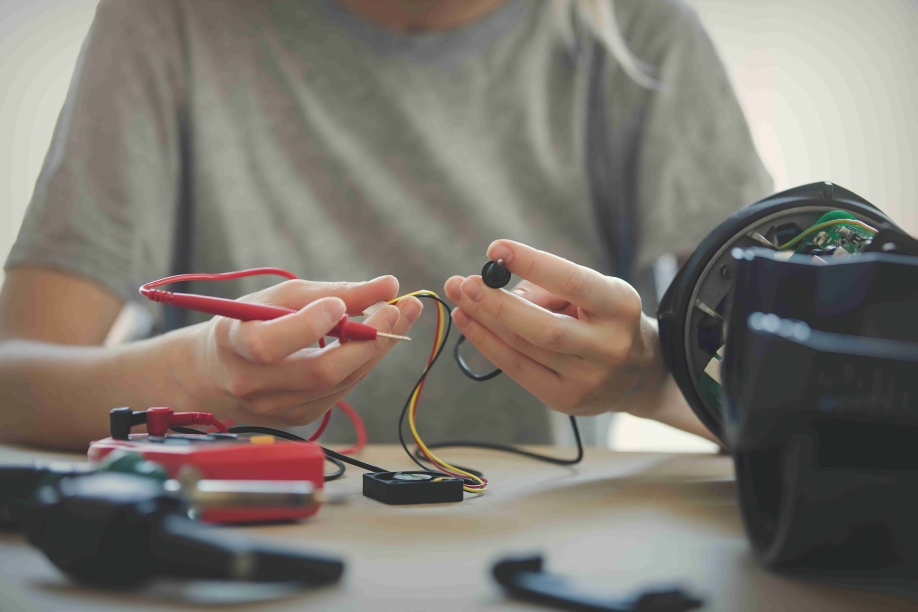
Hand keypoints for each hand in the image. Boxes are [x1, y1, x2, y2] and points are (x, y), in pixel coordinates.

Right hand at [175, 276, 421, 425]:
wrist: (218, 373)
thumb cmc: (250, 323)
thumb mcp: (279, 296)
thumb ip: (333, 290)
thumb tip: (389, 285)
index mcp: (236, 345)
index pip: (270, 344)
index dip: (307, 325)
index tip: (338, 303)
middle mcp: (253, 384)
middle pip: (320, 372)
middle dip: (368, 340)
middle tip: (399, 309)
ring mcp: (277, 408)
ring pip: (341, 382)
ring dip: (378, 349)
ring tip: (403, 315)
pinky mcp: (299, 418)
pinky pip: (342, 390)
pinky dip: (364, 363)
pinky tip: (380, 339)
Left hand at [444, 241, 665, 416]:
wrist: (637, 374)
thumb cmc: (605, 318)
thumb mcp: (594, 291)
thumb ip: (548, 287)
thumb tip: (494, 289)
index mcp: (620, 307)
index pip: (573, 283)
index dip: (533, 264)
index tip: (496, 248)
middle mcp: (608, 346)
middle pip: (543, 328)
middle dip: (497, 305)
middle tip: (464, 284)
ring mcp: (587, 379)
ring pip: (524, 349)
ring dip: (484, 322)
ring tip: (459, 299)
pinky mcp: (565, 400)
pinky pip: (517, 370)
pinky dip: (488, 345)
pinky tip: (469, 324)